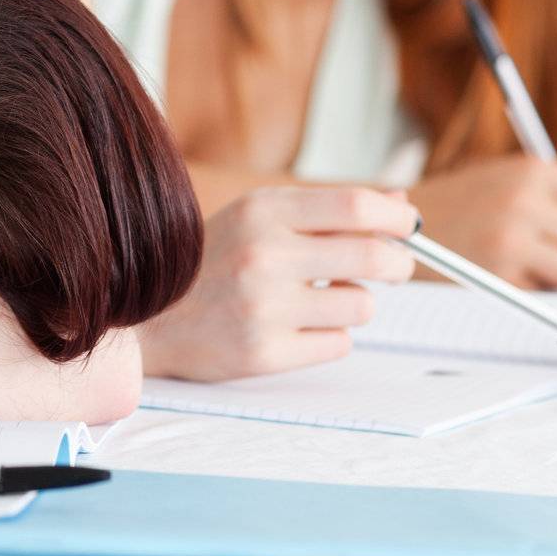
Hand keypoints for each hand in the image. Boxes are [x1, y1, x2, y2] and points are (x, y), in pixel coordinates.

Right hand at [139, 187, 417, 380]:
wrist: (146, 316)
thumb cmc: (211, 260)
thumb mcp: (259, 217)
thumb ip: (328, 209)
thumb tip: (399, 201)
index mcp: (262, 210)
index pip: (355, 207)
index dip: (396, 217)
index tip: (410, 226)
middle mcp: (263, 255)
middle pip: (372, 258)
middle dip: (398, 264)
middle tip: (395, 267)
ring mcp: (264, 307)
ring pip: (360, 306)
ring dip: (353, 303)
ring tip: (319, 299)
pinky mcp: (264, 353)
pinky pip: (338, 344)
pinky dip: (329, 336)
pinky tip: (296, 327)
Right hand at [411, 156, 556, 288]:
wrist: (391, 222)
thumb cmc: (452, 205)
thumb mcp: (503, 176)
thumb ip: (551, 192)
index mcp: (531, 169)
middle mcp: (525, 198)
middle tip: (555, 256)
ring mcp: (512, 236)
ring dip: (555, 276)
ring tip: (522, 263)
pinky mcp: (498, 272)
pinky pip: (541, 292)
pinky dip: (526, 289)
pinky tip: (497, 270)